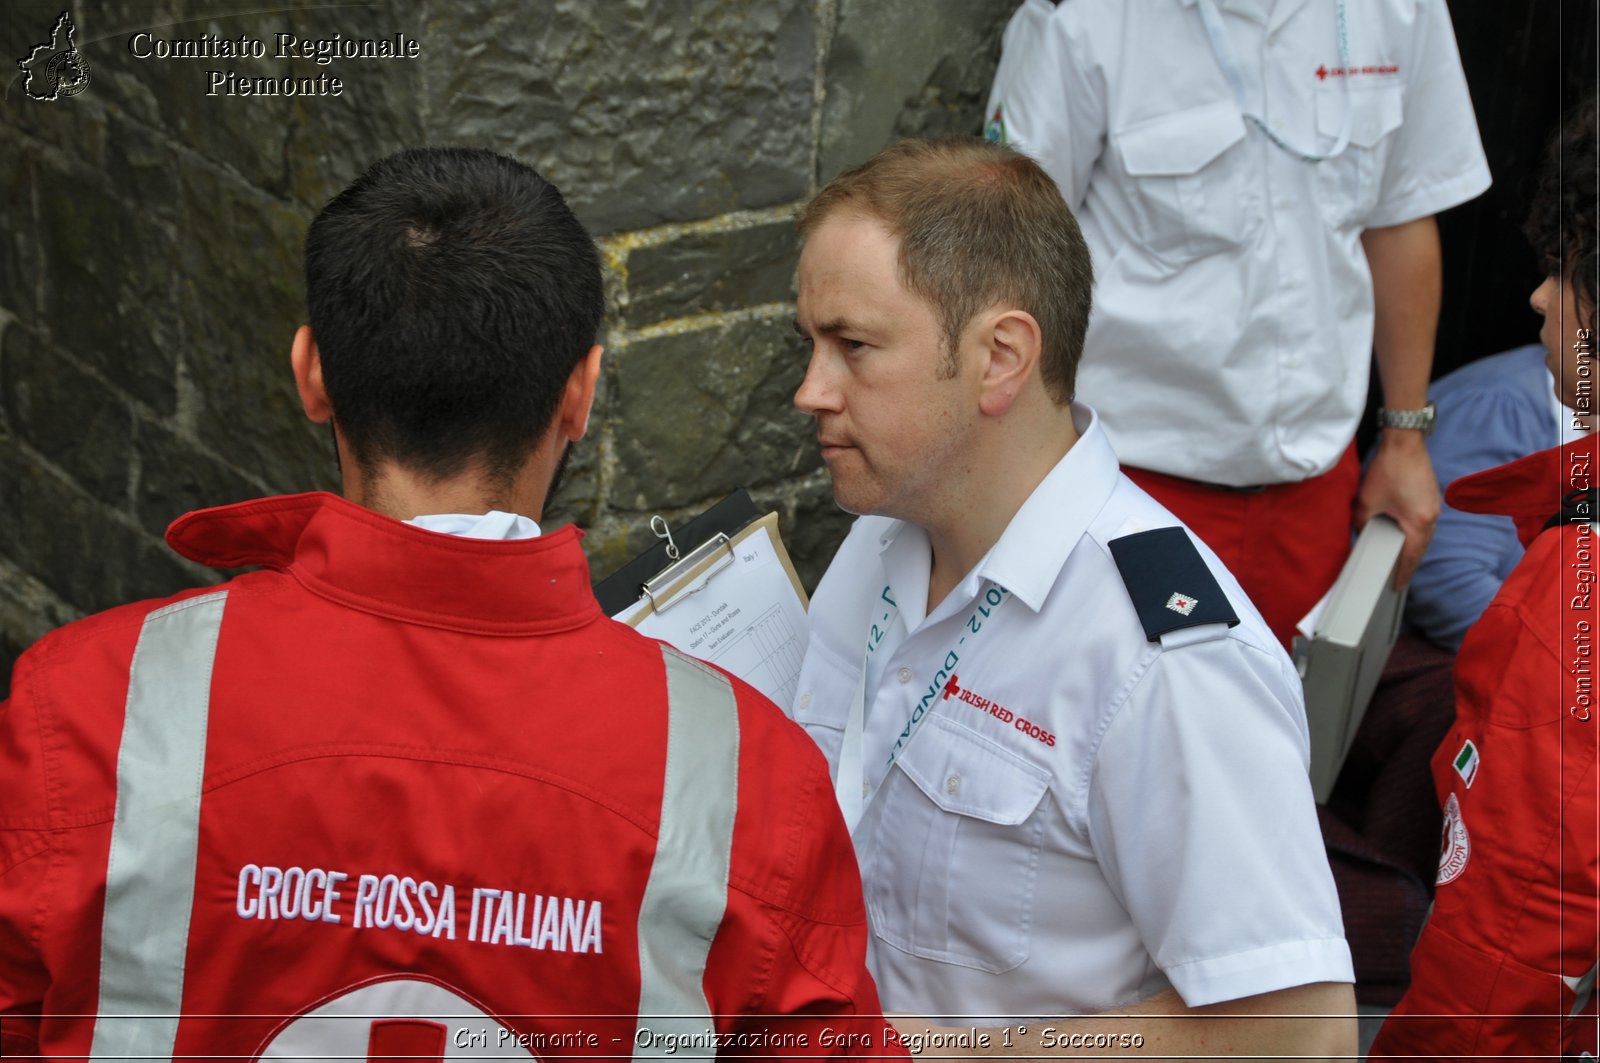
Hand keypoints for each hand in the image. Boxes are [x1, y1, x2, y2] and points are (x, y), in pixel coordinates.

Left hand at [1356, 432, 1439, 588]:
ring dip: (1413, 547)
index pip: (1412, 557)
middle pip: (1421, 548)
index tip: (1398, 585)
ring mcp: (1434, 506)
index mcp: (1419, 523)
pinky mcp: (1431, 497)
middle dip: (1409, 563)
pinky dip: (1416, 533)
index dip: (1403, 573)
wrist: (1404, 443)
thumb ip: (1362, 523)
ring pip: (1425, 536)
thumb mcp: (1367, 502)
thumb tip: (1360, 533)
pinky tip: (1405, 534)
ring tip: (1401, 559)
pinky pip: (1425, 523)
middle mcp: (1432, 517)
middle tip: (1398, 576)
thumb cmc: (1388, 470)